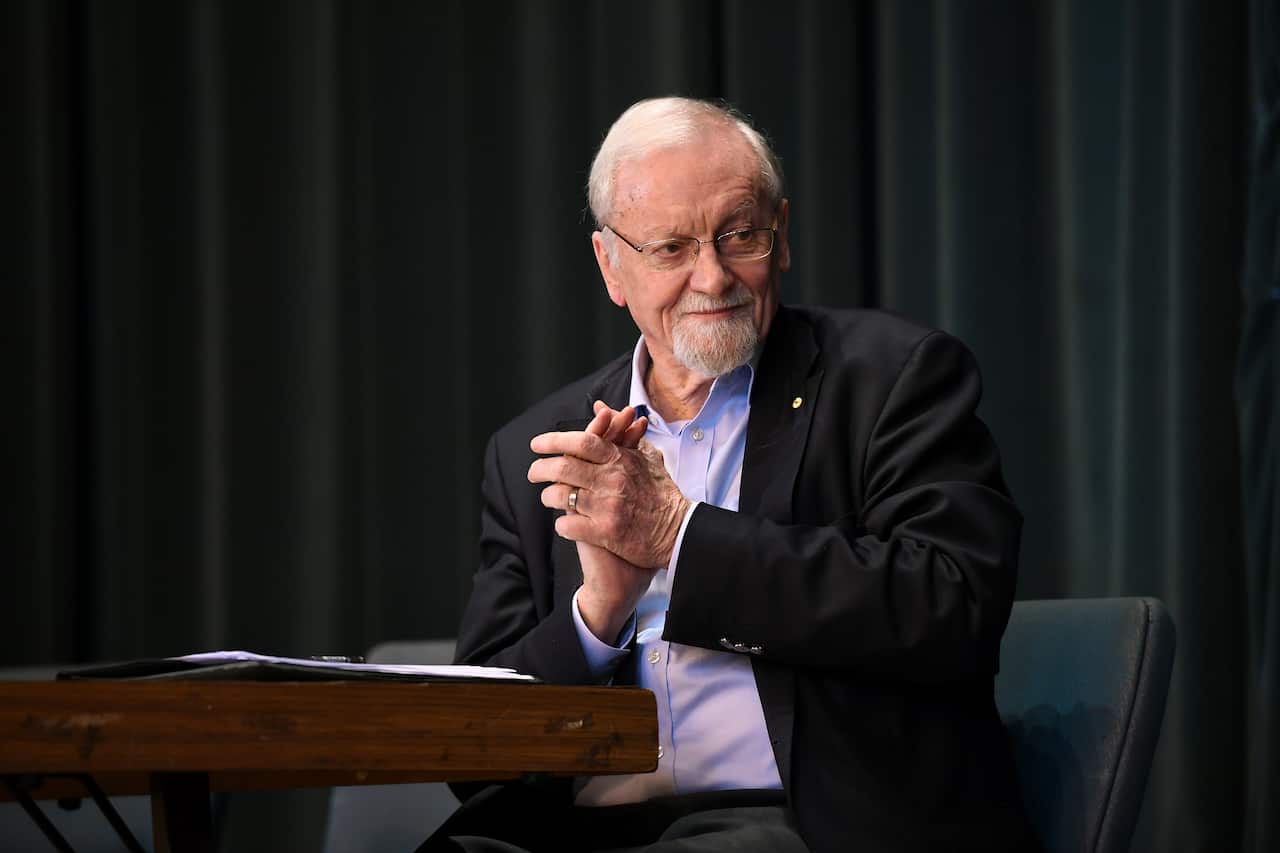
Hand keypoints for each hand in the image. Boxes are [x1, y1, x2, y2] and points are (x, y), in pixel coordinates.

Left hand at [528, 409, 690, 570]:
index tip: (537, 444)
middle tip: (533, 472)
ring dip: (548, 496)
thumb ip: (619, 434)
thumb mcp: (644, 458)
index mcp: (620, 460)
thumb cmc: (660, 494)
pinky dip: (561, 524)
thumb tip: (600, 408)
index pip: (581, 441)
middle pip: (564, 466)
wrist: (679, 531)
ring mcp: (608, 506)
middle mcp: (613, 480)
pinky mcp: (606, 532)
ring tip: (547, 497)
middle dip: (540, 468)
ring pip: (561, 496)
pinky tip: (563, 523)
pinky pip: (569, 525)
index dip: (554, 440)